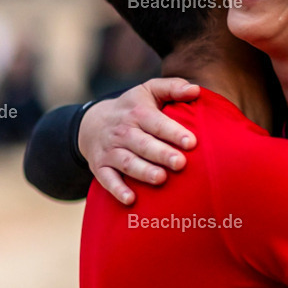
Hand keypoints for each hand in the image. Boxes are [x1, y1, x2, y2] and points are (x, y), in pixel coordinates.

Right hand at [79, 78, 199, 204]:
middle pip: (143, 144)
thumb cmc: (133, 107)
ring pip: (126, 162)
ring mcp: (110, 150)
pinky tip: (131, 199)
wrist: (92, 122)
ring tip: (161, 179)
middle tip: (180, 163)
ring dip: (142, 172)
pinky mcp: (100, 167)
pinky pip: (106, 179)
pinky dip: (117, 189)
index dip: (173, 132)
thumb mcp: (149, 90)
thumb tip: (196, 90)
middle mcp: (123, 131)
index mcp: (137, 112)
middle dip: (161, 154)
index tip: (192, 142)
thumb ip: (173, 87)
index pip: (156, 122)